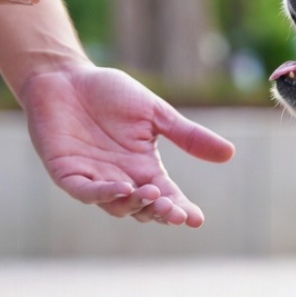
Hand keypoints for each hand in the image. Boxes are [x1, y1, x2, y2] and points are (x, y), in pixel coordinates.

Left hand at [21, 66, 234, 226]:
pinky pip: (85, 191)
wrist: (66, 77)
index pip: (167, 196)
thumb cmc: (109, 93)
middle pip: (144, 207)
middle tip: (176, 212)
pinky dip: (102, 193)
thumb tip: (230, 154)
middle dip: (160, 212)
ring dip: (135, 204)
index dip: (181, 209)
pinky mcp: (67, 172)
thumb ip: (188, 135)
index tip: (197, 219)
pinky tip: (121, 188)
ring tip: (153, 195)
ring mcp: (93, 178)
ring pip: (117, 205)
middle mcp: (121, 178)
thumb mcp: (156, 114)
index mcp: (143, 167)